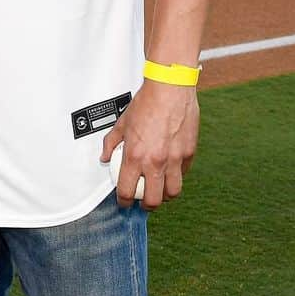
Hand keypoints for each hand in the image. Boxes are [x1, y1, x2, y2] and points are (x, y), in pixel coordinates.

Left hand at [100, 79, 198, 210]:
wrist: (169, 90)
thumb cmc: (146, 104)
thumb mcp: (121, 123)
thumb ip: (111, 143)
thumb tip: (105, 158)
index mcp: (135, 156)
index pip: (127, 191)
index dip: (124, 201)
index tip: (123, 202)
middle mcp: (155, 162)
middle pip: (153, 200)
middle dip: (146, 206)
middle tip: (142, 202)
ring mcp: (174, 160)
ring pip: (173, 192)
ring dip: (164, 195)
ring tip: (159, 191)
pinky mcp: (189, 154)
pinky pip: (183, 174)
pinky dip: (176, 177)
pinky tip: (170, 172)